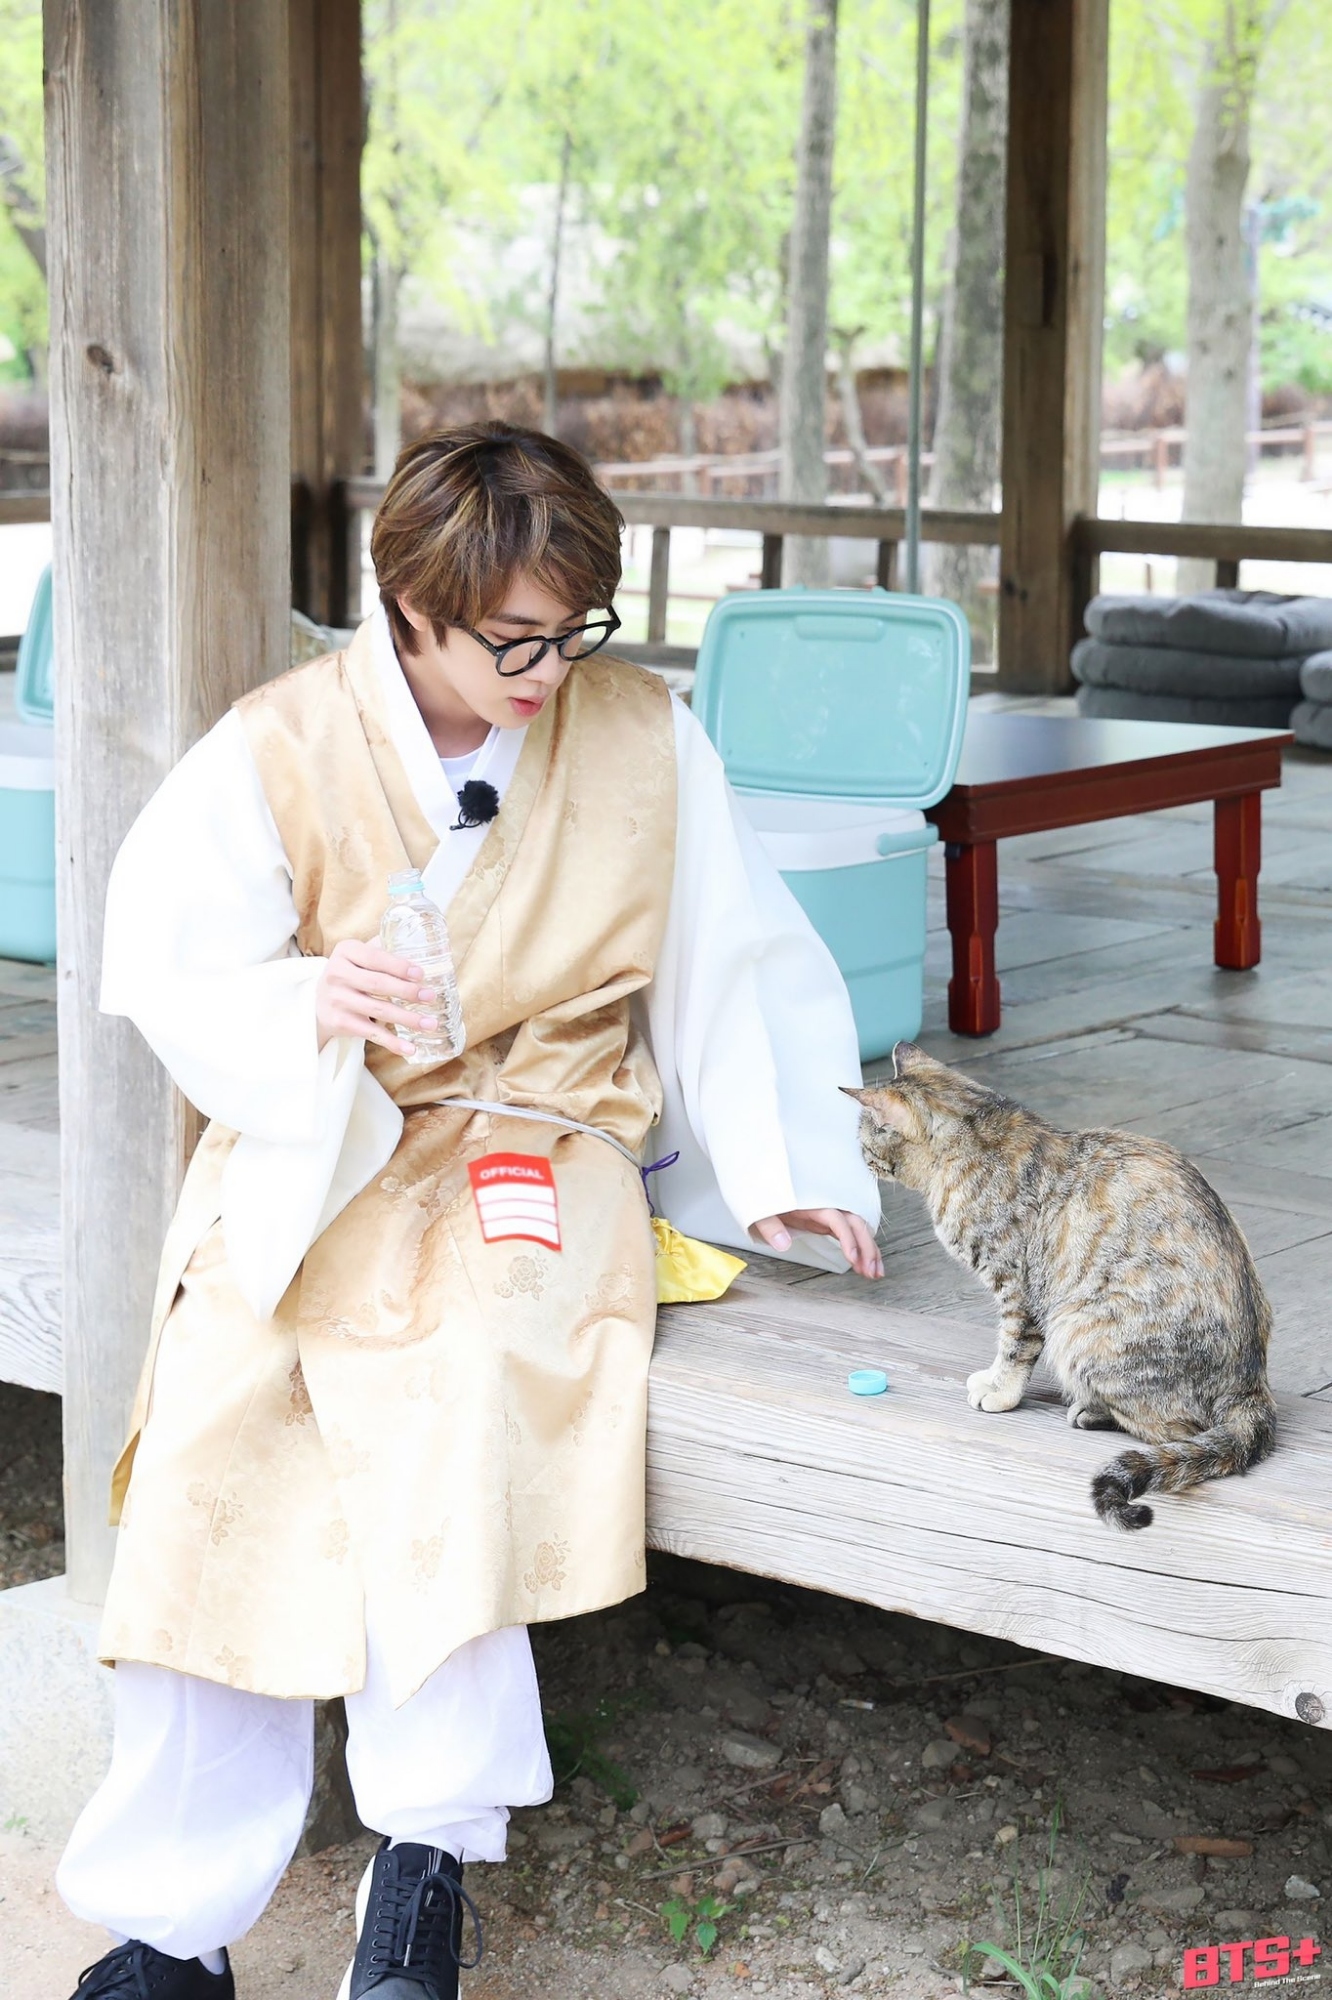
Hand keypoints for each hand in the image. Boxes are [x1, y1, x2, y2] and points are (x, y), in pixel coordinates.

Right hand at [314, 938, 440, 1056]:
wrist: (320, 1000)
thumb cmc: (351, 973)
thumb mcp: (358, 955)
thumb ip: (382, 948)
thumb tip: (422, 945)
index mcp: (345, 951)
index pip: (374, 958)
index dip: (399, 966)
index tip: (421, 974)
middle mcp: (336, 974)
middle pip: (378, 984)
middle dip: (407, 991)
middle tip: (430, 997)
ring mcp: (337, 1000)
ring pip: (378, 1010)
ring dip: (407, 1018)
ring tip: (430, 1023)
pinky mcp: (340, 1022)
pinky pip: (371, 1033)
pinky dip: (392, 1042)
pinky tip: (410, 1048)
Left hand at [750, 1208, 883, 1278]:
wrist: (757, 1180)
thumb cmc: (759, 1195)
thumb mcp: (758, 1211)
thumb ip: (770, 1226)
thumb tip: (783, 1244)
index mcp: (810, 1203)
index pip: (837, 1218)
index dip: (847, 1237)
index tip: (853, 1258)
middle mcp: (824, 1206)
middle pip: (855, 1223)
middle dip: (867, 1247)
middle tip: (871, 1272)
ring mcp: (827, 1213)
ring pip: (857, 1228)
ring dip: (869, 1249)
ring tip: (875, 1274)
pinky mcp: (825, 1220)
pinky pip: (848, 1233)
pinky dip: (859, 1247)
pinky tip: (864, 1264)